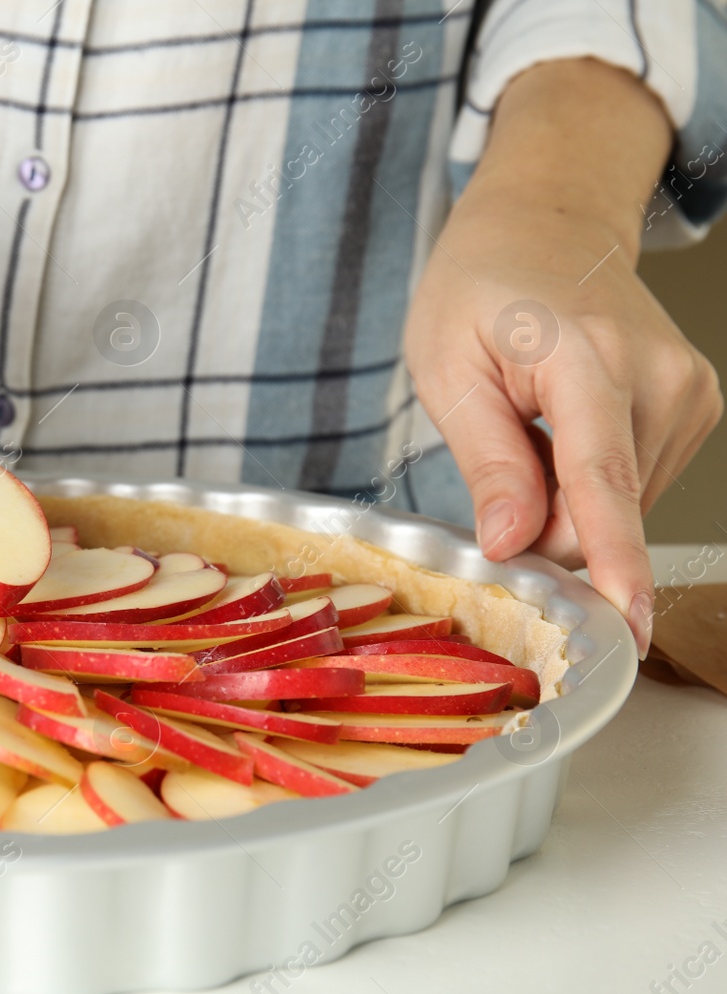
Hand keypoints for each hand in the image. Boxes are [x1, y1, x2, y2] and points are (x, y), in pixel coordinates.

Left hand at [407, 189, 720, 656]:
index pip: (603, 481)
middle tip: (494, 469)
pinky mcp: (696, 406)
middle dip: (540, 524)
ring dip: (563, 500)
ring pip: (618, 506)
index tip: (627, 621)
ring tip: (529, 428)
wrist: (543, 224)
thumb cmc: (479, 287)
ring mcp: (688, 391)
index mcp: (586, 359)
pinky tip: (563, 431)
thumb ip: (486, 462)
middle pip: (601, 510)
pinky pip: (632, 485)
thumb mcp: (447, 369)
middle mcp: (657, 375)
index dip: (613, 560)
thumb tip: (514, 544)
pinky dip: (589, 482)